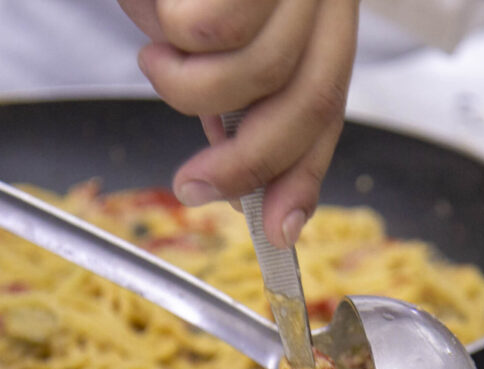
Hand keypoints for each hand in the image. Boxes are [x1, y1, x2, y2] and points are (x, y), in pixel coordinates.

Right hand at [119, 0, 359, 248]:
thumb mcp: (209, 28)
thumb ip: (234, 93)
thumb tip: (233, 177)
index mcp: (320, 13)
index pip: (327, 107)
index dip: (305, 176)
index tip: (280, 232)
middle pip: (306, 102)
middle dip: (245, 165)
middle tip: (192, 188)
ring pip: (256, 72)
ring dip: (186, 84)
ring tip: (157, 52)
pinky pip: (214, 27)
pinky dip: (171, 31)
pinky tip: (157, 5)